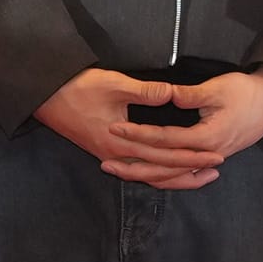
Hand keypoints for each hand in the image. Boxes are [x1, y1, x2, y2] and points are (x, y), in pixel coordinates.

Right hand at [40, 66, 236, 189]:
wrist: (45, 96)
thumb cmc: (77, 88)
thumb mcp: (113, 84)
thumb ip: (145, 91)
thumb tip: (172, 93)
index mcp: (121, 143)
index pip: (165, 156)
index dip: (192, 155)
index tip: (216, 153)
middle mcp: (117, 156)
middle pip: (160, 172)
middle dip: (190, 170)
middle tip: (217, 167)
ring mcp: (110, 157)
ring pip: (148, 175)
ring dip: (174, 176)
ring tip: (199, 174)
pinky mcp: (106, 152)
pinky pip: (137, 170)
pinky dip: (156, 173)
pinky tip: (168, 170)